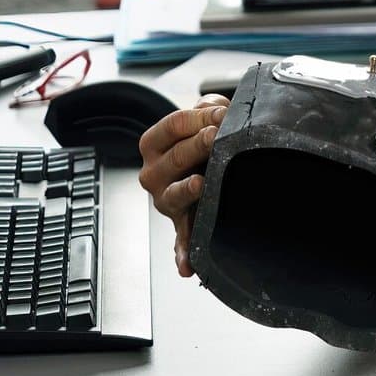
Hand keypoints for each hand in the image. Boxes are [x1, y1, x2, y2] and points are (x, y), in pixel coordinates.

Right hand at [137, 94, 229, 276]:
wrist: (193, 167)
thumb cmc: (197, 139)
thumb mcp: (200, 117)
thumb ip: (208, 108)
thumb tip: (217, 110)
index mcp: (154, 144)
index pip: (173, 124)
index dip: (198, 117)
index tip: (221, 115)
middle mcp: (153, 173)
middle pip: (176, 155)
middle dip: (198, 144)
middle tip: (216, 136)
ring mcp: (166, 200)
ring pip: (175, 195)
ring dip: (187, 190)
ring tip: (198, 184)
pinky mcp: (181, 224)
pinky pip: (180, 241)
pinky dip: (183, 254)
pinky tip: (187, 266)